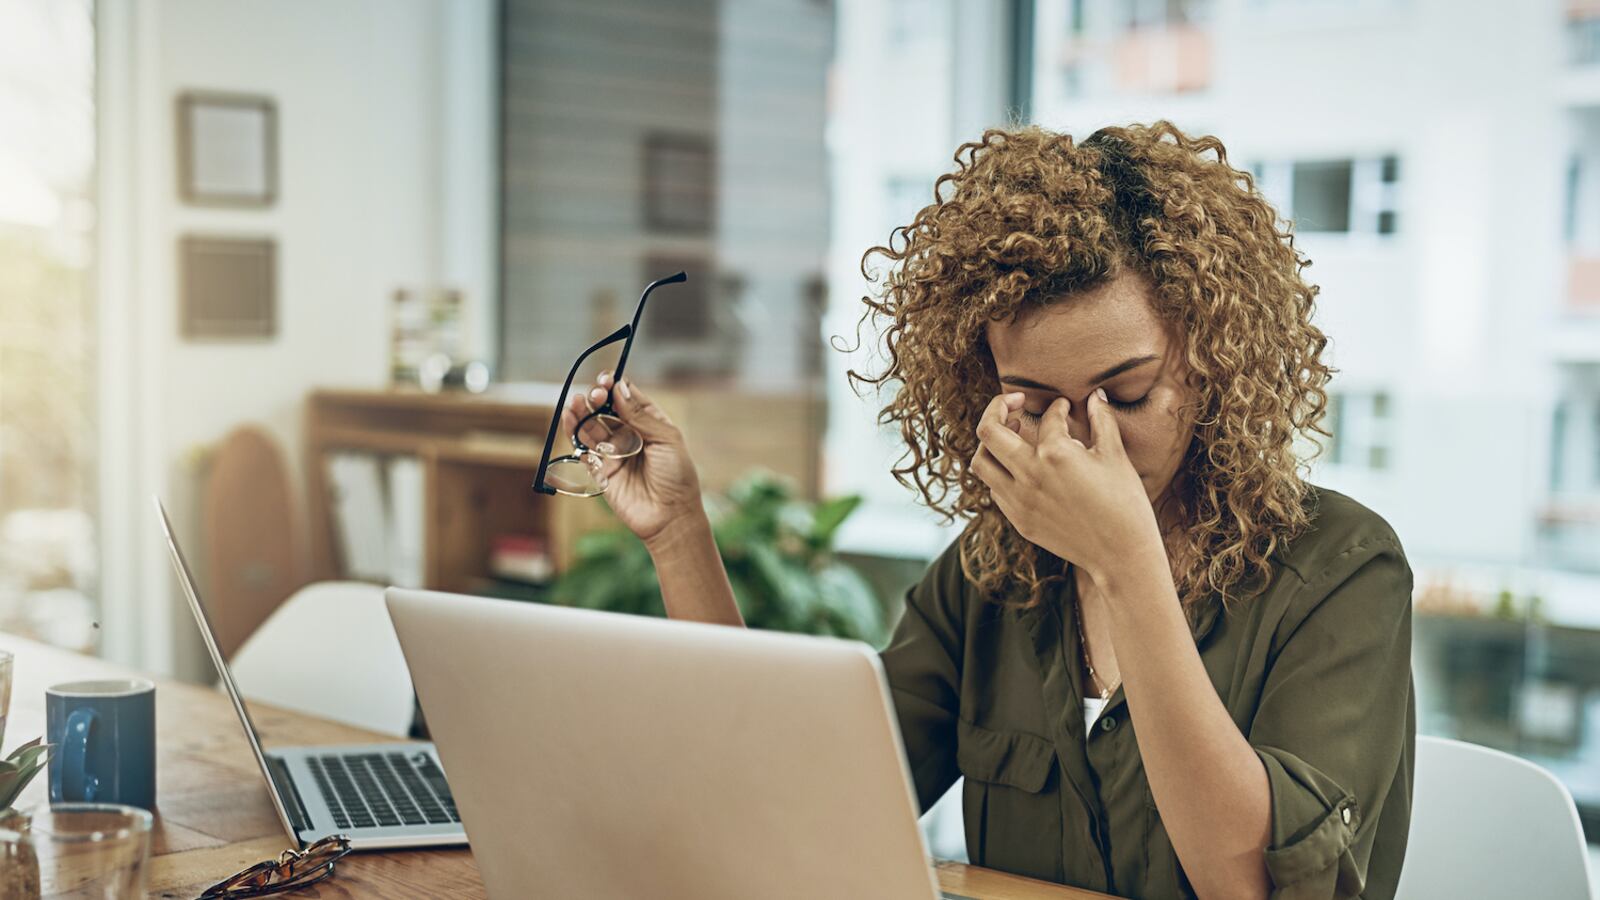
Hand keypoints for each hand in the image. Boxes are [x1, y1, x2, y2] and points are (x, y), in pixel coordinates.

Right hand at [559, 372, 704, 544]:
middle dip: (597, 398)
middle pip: (606, 409)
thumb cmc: (677, 476)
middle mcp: (630, 435)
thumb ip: (640, 415)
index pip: (627, 398)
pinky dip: (574, 432)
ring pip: (592, 426)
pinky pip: (583, 448)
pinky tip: (570, 418)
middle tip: (594, 395)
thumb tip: (619, 388)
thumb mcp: (666, 439)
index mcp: (650, 423)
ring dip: (582, 412)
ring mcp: (614, 452)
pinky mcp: (600, 470)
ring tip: (577, 402)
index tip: (606, 380)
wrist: (670, 516)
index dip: (615, 387)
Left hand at [971, 388, 1161, 586]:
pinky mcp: (1019, 521)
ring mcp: (1019, 501)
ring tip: (1010, 434)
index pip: (1047, 418)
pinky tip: (1020, 468)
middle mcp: (1029, 475)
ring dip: (991, 443)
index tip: (1064, 407)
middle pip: (988, 432)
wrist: (1122, 556)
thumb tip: (1097, 395)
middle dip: (997, 408)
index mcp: (1055, 454)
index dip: (1057, 407)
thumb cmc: (1125, 504)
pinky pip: (995, 489)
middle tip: (1015, 403)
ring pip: (981, 463)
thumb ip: (1102, 421)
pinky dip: (1001, 472)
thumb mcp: (1115, 456)